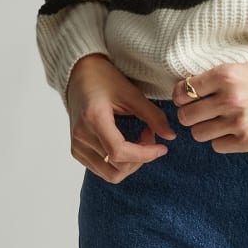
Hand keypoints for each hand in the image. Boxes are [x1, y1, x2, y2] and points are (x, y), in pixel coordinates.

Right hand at [66, 53, 176, 182]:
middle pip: (116, 168)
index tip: (163, 147)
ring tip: (140, 138)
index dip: (145, 154)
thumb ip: (152, 115)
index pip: (119, 152)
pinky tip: (128, 142)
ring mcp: (76, 146)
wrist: (79, 73)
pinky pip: (102, 168)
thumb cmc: (104, 78)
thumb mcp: (131, 93)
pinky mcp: (76, 150)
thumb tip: (171, 136)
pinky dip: (120, 162)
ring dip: (131, 162)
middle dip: (140, 158)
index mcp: (93, 119)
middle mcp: (81, 137)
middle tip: (150, 133)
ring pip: (110, 173)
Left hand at [170, 59, 247, 153]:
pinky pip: (217, 146)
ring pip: (198, 134)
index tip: (187, 97)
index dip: (181, 96)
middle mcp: (229, 99)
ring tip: (218, 121)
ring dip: (205, 128)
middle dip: (190, 114)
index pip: (184, 91)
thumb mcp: (241, 67)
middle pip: (186, 116)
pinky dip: (222, 139)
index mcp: (225, 75)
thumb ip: (214, 78)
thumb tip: (185, 88)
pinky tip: (234, 130)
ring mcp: (239, 122)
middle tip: (201, 111)